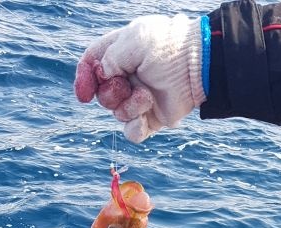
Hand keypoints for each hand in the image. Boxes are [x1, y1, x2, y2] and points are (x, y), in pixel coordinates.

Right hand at [74, 15, 204, 143]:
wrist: (197, 66)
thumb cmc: (167, 46)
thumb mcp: (134, 39)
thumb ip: (109, 57)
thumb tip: (101, 76)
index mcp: (119, 54)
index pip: (91, 66)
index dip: (83, 79)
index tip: (84, 93)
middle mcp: (126, 77)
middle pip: (102, 95)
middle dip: (111, 94)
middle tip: (127, 86)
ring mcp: (138, 99)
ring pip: (117, 114)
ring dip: (129, 108)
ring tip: (147, 97)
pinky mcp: (151, 119)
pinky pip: (132, 133)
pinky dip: (135, 130)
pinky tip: (144, 120)